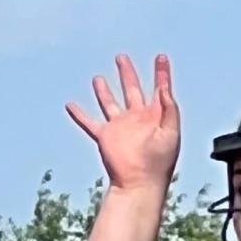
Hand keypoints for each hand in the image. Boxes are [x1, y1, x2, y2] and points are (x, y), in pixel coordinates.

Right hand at [66, 54, 179, 193]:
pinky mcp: (106, 136)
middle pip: (132, 89)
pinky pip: (89, 122)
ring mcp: (120, 127)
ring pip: (110, 102)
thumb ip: (169, 110)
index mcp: (155, 117)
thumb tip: (163, 88)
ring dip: (104, 90)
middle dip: (128, 73)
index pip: (160, 89)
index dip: (161, 73)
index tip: (161, 57)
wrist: (139, 183)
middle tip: (122, 57)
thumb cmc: (158, 163)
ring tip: (98, 78)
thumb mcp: (170, 134)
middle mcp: (137, 119)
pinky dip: (79, 115)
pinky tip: (70, 105)